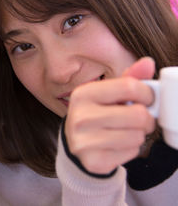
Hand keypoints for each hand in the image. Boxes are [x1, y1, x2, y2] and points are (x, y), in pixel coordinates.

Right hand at [65, 57, 156, 173]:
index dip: (147, 93)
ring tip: (125, 131)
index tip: (146, 99)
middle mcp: (80, 117)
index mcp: (83, 94)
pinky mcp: (93, 161)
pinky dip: (130, 149)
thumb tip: (148, 62)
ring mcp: (84, 141)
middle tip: (139, 119)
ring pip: (136, 135)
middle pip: (137, 114)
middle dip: (146, 118)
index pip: (129, 87)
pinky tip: (118, 144)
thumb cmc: (97, 113)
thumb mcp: (108, 93)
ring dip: (138, 134)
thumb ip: (129, 78)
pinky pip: (131, 152)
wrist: (76, 143)